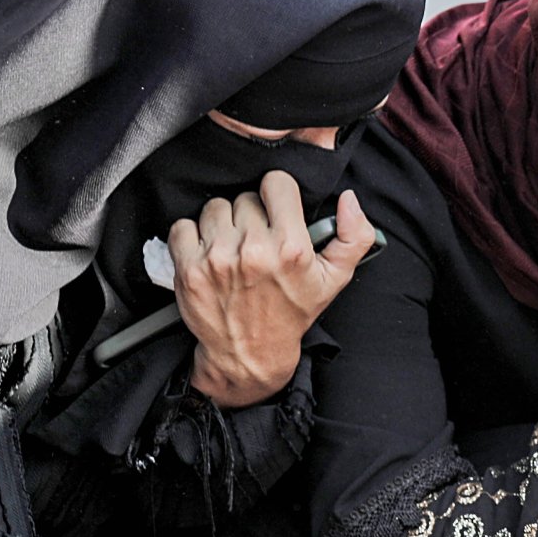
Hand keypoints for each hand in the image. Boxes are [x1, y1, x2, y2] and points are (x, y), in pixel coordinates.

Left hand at [170, 169, 377, 406]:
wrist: (250, 354)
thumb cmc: (292, 313)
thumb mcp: (335, 279)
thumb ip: (354, 237)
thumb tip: (349, 199)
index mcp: (290, 248)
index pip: (276, 183)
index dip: (278, 195)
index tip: (277, 212)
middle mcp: (254, 250)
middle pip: (245, 197)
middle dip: (251, 215)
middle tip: (256, 240)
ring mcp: (218, 259)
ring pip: (214, 208)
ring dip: (223, 224)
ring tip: (233, 247)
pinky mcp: (189, 269)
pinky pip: (183, 226)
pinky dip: (193, 236)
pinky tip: (208, 253)